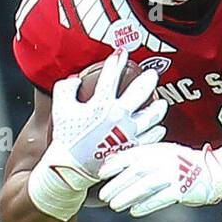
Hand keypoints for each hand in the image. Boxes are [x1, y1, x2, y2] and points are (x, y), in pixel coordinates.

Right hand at [41, 50, 166, 192]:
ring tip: (161, 102)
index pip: (111, 76)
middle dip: (148, 79)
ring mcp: (128, 132)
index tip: (122, 52)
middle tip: (153, 74)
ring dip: (158, 107)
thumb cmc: (66, 138)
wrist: (70, 169)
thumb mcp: (60, 109)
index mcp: (101, 104)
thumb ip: (66, 89)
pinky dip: (157, 131)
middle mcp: (118, 116)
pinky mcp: (133, 147)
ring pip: (152, 115)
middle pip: (140, 92)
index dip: (117, 61)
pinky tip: (159, 127)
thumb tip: (76, 79)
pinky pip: (151, 137)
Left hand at [97, 142, 221, 216]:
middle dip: (118, 184)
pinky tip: (135, 211)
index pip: (133, 154)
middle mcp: (166, 159)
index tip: (102, 174)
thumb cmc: (182, 163)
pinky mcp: (182, 189)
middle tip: (103, 195)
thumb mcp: (163, 153)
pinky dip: (146, 205)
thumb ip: (142, 157)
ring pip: (146, 186)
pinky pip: (161, 198)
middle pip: (136, 172)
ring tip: (115, 205)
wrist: (212, 170)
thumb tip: (112, 162)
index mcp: (159, 149)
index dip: (115, 164)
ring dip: (128, 196)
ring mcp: (175, 174)